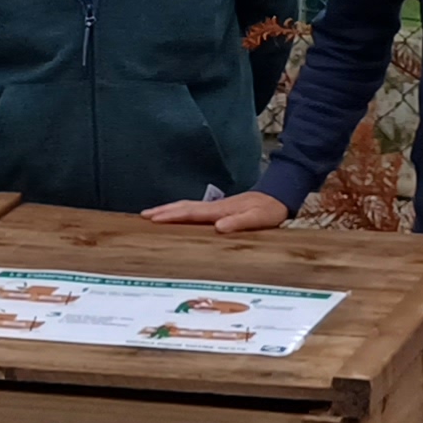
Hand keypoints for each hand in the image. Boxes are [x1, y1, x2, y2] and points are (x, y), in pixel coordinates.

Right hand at [144, 189, 290, 230]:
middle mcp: (215, 206)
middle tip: (143, 216)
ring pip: (187, 206)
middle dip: (164, 211)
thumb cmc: (270, 210)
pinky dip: (181, 211)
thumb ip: (240, 222)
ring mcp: (217, 206)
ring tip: (152, 215)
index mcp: (221, 210)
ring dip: (169, 209)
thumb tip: (219, 227)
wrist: (278, 195)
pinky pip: (194, 210)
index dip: (172, 216)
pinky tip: (177, 216)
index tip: (154, 219)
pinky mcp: (219, 208)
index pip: (191, 213)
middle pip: (184, 206)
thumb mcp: (259, 218)